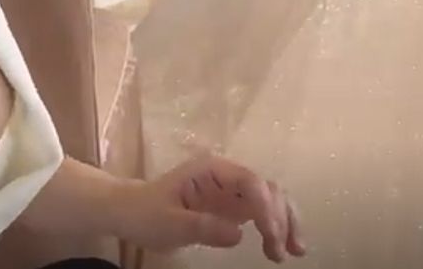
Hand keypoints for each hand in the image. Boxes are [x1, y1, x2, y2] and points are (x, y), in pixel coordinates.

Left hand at [113, 154, 303, 262]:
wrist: (130, 212)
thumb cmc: (146, 212)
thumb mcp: (169, 222)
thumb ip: (202, 227)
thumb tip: (239, 234)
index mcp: (212, 170)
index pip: (249, 182)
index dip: (265, 206)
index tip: (270, 234)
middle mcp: (228, 176)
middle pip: (268, 189)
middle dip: (280, 218)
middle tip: (280, 252)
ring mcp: (232, 191)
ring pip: (273, 199)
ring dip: (287, 222)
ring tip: (293, 252)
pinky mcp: (233, 207)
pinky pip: (264, 213)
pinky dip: (277, 228)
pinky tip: (282, 248)